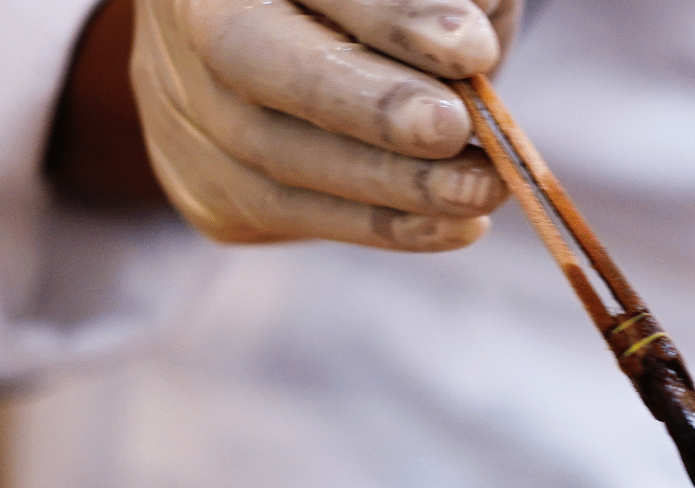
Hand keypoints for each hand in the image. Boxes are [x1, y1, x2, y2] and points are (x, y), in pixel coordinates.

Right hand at [131, 0, 520, 250]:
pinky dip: (385, 224)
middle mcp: (185, 15)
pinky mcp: (201, 182)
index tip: (470, 48)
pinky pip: (293, 213)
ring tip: (483, 188)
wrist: (305, 50)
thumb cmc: (388, 7)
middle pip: (254, 57)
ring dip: (395, 185)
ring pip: (275, 156)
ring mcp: (177, 101)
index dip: (389, 14)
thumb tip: (469, 48)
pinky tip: (455, 225)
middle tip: (454, 128)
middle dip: (367, 104)